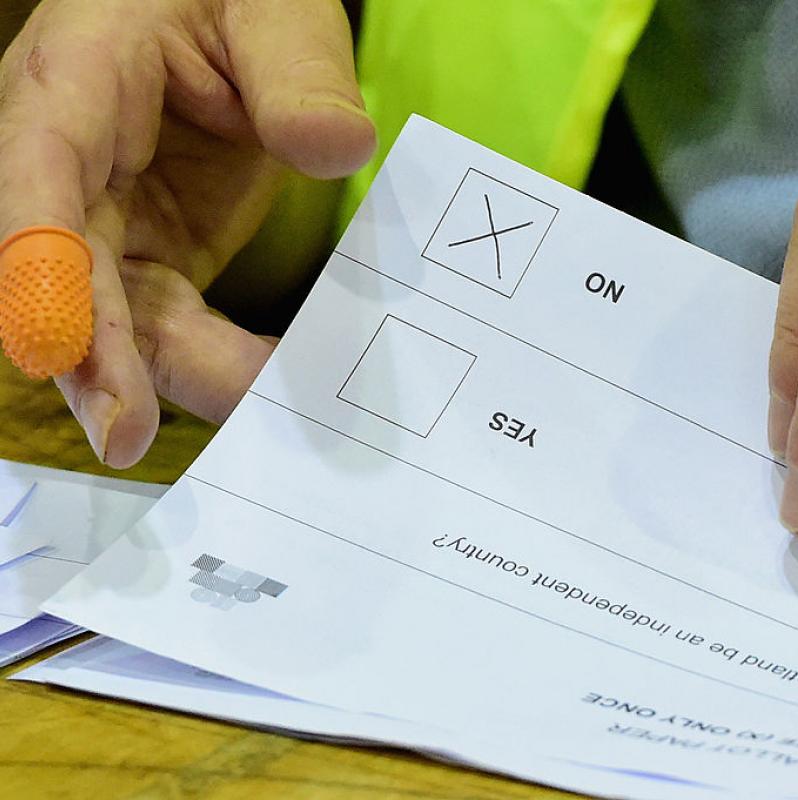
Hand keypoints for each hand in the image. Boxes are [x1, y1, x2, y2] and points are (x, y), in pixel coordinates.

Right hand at [0, 0, 375, 466]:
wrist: (234, 14)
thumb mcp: (275, 11)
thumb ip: (299, 72)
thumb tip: (335, 144)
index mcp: (71, 84)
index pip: (36, 174)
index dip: (38, 264)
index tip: (52, 342)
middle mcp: (71, 163)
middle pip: (62, 271)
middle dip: (91, 356)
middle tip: (126, 434)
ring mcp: (109, 218)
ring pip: (115, 315)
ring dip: (163, 378)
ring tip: (245, 417)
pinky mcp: (154, 253)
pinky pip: (169, 322)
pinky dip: (214, 362)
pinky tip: (268, 387)